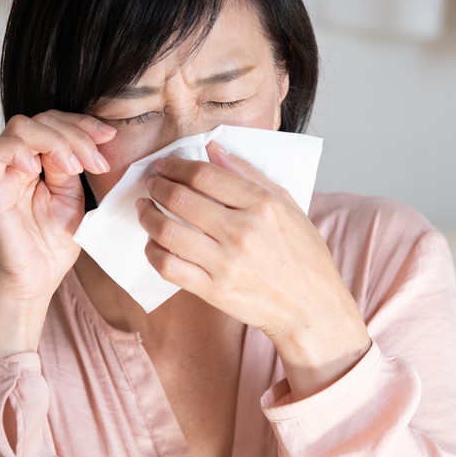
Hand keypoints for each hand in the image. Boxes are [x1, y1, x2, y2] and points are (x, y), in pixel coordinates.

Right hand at [0, 112, 113, 359]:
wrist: (32, 283)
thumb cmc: (50, 248)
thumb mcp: (73, 200)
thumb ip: (71, 168)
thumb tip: (77, 143)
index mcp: (40, 163)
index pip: (57, 123)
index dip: (83, 124)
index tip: (109, 136)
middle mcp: (18, 162)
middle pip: (41, 119)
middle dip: (76, 133)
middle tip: (96, 161)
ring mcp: (2, 172)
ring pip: (20, 126)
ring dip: (54, 140)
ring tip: (73, 167)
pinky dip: (17, 150)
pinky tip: (37, 168)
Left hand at [135, 141, 370, 395]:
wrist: (311, 308)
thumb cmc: (303, 255)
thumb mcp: (288, 205)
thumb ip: (249, 173)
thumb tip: (213, 148)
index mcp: (262, 205)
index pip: (204, 175)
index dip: (175, 166)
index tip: (164, 165)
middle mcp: (242, 232)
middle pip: (180, 199)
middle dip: (157, 186)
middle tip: (151, 183)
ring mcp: (226, 263)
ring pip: (167, 232)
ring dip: (147, 216)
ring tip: (144, 208)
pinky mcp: (213, 290)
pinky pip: (168, 266)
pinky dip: (152, 251)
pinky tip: (153, 243)